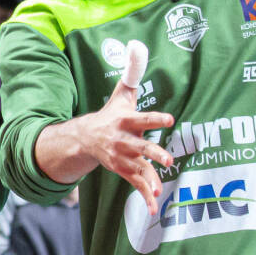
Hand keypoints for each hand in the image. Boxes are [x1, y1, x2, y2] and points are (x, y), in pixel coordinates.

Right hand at [77, 73, 175, 207]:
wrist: (84, 139)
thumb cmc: (111, 115)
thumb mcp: (120, 95)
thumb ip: (132, 73)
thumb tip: (138, 45)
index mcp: (125, 121)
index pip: (143, 118)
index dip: (156, 119)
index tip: (171, 119)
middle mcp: (123, 141)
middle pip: (140, 147)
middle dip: (153, 153)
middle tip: (168, 160)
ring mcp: (122, 158)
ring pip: (137, 169)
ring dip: (148, 179)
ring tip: (159, 190)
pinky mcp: (123, 171)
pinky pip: (136, 185)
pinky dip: (145, 197)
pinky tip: (155, 209)